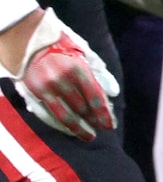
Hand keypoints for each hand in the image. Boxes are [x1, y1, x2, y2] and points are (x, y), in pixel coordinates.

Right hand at [9, 10, 118, 140]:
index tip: (110, 125)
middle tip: (102, 128)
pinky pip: (53, 114)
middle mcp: (64, 79)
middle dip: (94, 120)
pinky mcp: (38, 93)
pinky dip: (64, 125)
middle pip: (83, 107)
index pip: (95, 96)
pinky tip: (72, 129)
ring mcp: (49, 87)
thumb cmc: (63, 52)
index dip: (103, 113)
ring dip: (80, 127)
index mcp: (80, 69)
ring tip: (89, 135)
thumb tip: (112, 94)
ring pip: (67, 114)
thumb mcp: (84, 58)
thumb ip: (97, 75)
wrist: (32, 46)